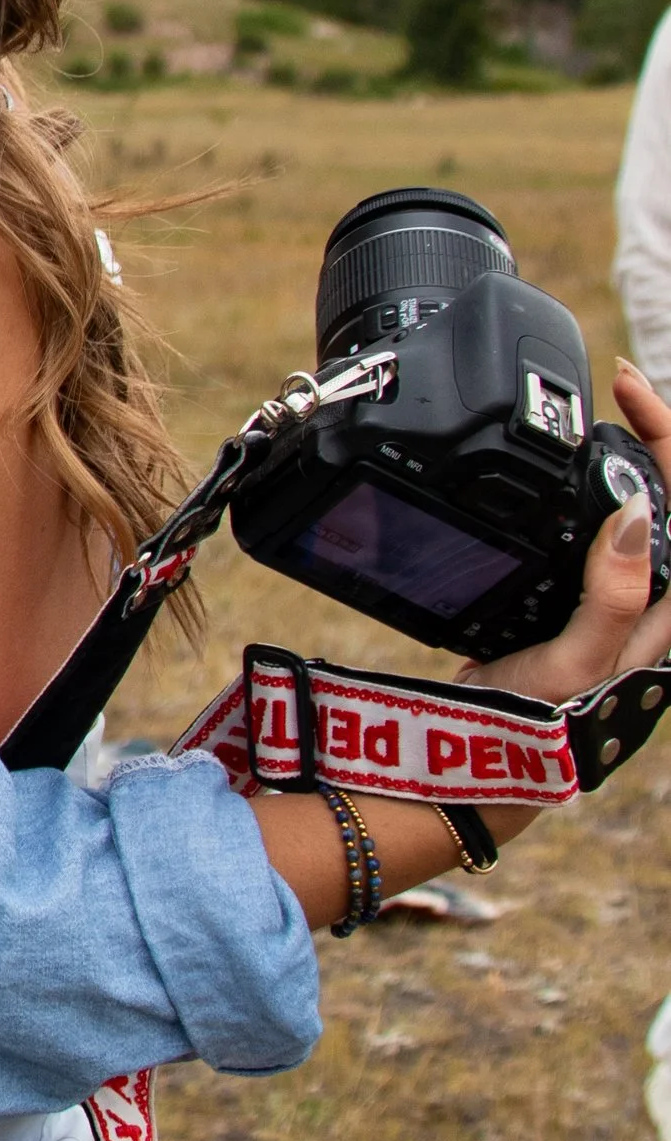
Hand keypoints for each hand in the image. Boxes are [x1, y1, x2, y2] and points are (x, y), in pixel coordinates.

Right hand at [465, 359, 670, 708]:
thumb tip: (633, 511)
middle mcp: (654, 595)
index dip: (667, 435)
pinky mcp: (587, 596)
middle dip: (656, 431)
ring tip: (608, 411)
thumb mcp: (579, 663)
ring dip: (634, 454)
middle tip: (617, 385)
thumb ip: (613, 595)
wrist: (488, 754)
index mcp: (667, 606)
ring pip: (644, 506)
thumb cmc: (542, 722)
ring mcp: (622, 594)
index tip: (624, 392)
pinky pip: (604, 525)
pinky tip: (571, 472)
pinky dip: (596, 486)